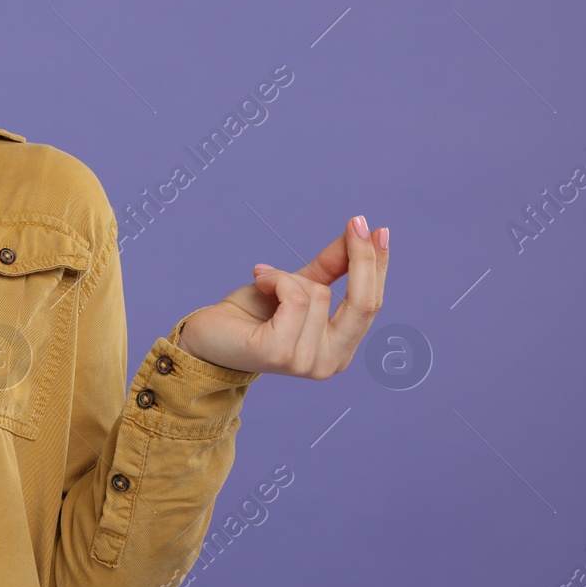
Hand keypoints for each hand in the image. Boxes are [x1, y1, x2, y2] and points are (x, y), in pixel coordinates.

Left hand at [176, 214, 389, 378]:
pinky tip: (259, 280)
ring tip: (265, 281)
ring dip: (287, 276)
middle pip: (364, 304)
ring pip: (318, 293)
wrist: (207, 334)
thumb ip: (331, 268)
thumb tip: (362, 234)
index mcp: (341, 350)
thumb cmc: (252, 313)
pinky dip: (275, 279)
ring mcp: (306, 362)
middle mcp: (331, 363)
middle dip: (362, 258)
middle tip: (357, 222)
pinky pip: (294, 297)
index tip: (378, 230)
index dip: (376, 266)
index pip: (371, 305)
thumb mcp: (297, 284)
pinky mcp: (279, 353)